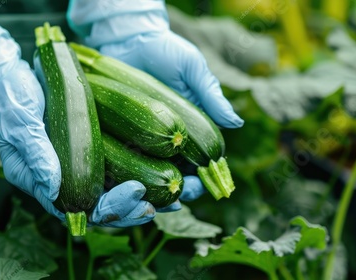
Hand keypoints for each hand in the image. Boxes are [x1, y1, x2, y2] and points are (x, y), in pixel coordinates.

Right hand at [0, 11, 155, 227]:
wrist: (10, 76)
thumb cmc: (9, 98)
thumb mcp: (19, 122)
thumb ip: (36, 153)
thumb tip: (53, 187)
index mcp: (39, 181)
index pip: (75, 209)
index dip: (108, 208)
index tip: (135, 193)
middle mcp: (59, 180)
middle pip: (97, 207)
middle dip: (128, 209)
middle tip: (154, 204)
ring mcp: (74, 165)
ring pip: (108, 193)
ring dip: (138, 199)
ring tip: (169, 200)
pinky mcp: (86, 150)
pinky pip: (112, 171)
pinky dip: (136, 175)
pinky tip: (160, 176)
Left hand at [68, 0, 242, 201]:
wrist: (128, 38)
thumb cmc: (165, 51)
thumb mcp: (192, 69)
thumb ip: (211, 95)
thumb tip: (236, 123)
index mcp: (188, 125)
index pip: (202, 158)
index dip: (206, 175)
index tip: (206, 185)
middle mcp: (166, 136)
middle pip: (177, 171)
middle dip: (183, 188)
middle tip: (183, 193)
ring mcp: (142, 137)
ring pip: (152, 172)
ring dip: (157, 190)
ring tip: (160, 199)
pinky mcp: (119, 133)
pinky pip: (125, 159)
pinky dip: (129, 176)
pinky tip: (131, 186)